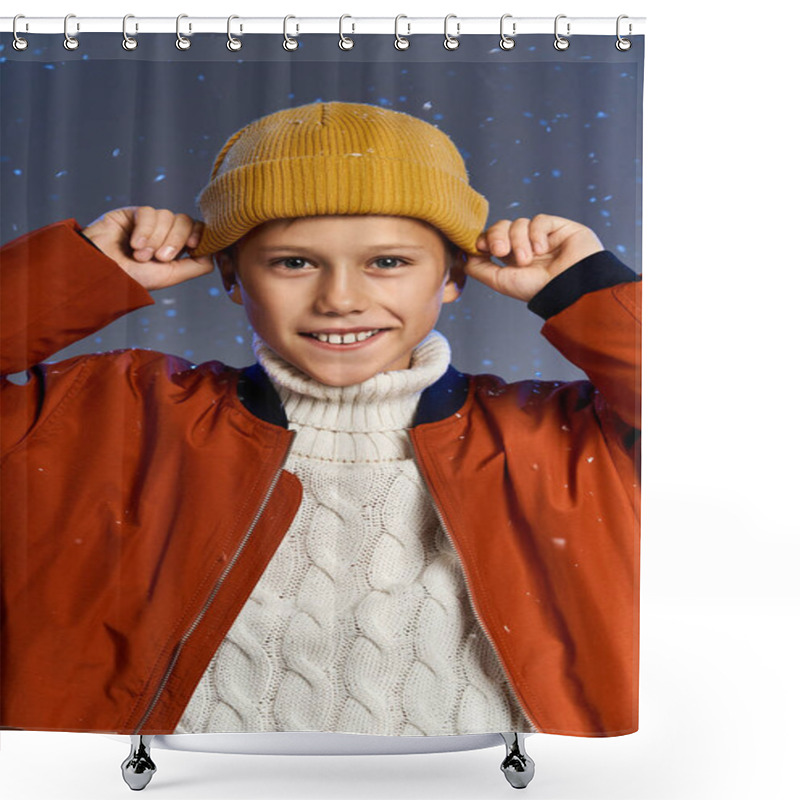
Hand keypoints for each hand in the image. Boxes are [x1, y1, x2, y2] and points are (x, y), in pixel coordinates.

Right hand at [81, 206, 214, 290]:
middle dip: (175, 240)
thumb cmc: (133, 278)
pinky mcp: (134, 213)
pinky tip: (134, 244)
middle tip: (160, 258)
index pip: (199, 229)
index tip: (194, 247)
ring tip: (140, 255)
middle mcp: (166, 232)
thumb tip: (215, 253)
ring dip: (155, 239)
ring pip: (168, 216)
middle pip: (186, 220)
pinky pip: (149, 212)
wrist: (101, 271)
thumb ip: (196, 265)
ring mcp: (150, 221)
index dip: (200, 234)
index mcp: (177, 247)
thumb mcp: (170, 275)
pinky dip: (144, 231)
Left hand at [463, 214, 603, 301]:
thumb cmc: (537, 290)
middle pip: (502, 226)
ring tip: (528, 259)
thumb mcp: (502, 282)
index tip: (481, 247)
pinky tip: (543, 250)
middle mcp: (526, 246)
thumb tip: (463, 257)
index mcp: (512, 259)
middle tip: (500, 251)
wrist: (569, 289)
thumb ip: (480, 269)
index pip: (492, 238)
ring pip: (519, 223)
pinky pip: (539, 220)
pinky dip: (536, 234)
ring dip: (519, 241)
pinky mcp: (559, 227)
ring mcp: (542, 236)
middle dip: (497, 236)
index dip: (484, 238)